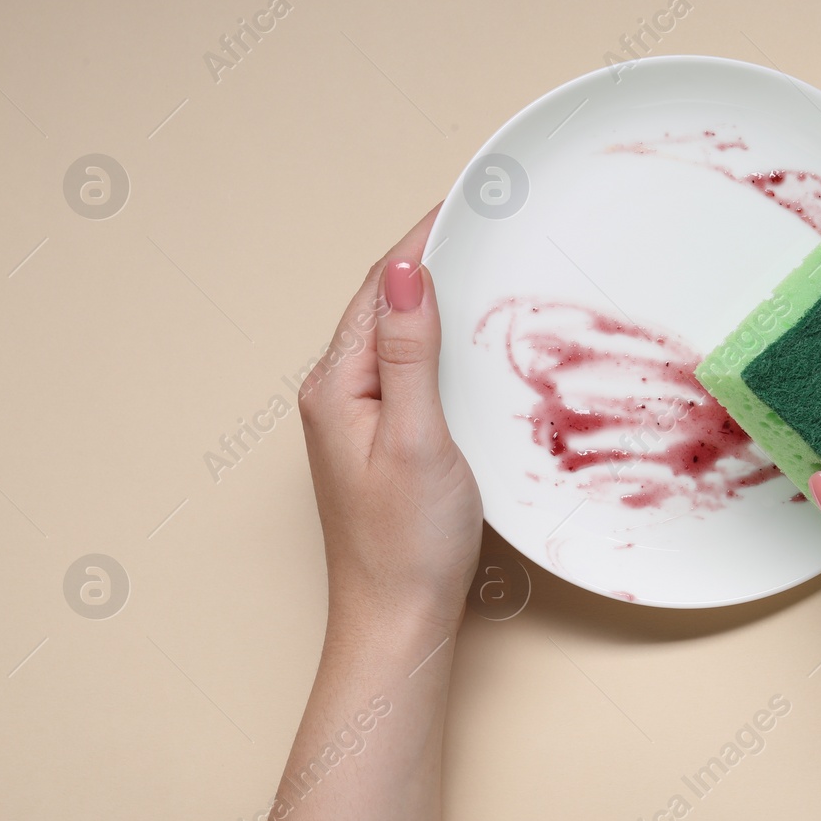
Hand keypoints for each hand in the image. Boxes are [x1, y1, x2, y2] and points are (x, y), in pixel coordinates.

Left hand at [297, 204, 482, 633]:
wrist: (398, 623)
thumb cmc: (408, 543)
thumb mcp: (417, 437)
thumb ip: (409, 352)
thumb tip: (404, 270)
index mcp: (337, 385)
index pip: (380, 286)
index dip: (422, 237)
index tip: (466, 197)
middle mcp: (337, 395)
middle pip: (383, 303)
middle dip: (429, 255)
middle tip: (484, 217)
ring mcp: (357, 419)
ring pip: (395, 334)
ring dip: (433, 295)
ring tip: (480, 259)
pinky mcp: (381, 441)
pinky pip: (406, 367)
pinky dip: (436, 339)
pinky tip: (466, 339)